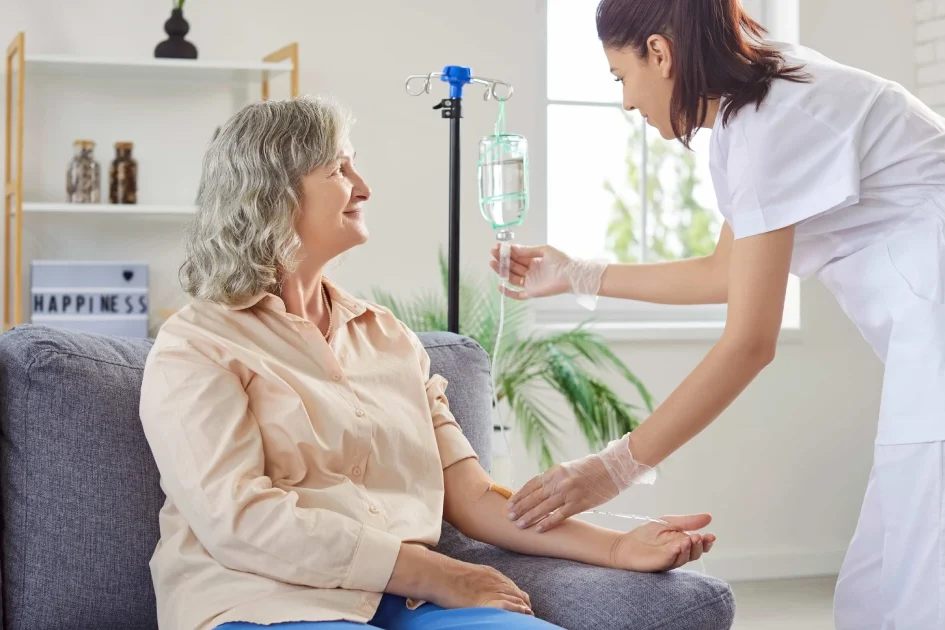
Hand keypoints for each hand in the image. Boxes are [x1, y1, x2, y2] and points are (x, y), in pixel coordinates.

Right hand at [430, 559, 533, 614]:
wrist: (438, 574)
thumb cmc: (446, 575)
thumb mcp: (466, 574)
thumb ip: (476, 581)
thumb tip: (472, 590)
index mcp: (491, 574)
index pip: (512, 587)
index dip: (518, 597)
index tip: (522, 606)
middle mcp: (495, 580)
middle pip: (517, 593)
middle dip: (524, 604)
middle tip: (528, 614)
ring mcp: (492, 589)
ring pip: (516, 600)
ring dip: (523, 609)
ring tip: (529, 618)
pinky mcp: (486, 600)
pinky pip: (508, 605)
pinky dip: (517, 610)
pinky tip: (524, 614)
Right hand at [489, 244, 607, 302]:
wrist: (572, 274)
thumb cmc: (563, 261)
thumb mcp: (545, 250)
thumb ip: (529, 250)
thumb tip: (514, 248)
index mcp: (534, 260)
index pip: (517, 256)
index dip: (507, 252)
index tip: (498, 247)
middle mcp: (531, 271)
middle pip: (512, 266)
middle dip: (502, 259)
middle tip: (493, 253)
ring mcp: (531, 282)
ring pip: (512, 277)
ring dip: (502, 271)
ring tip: (493, 263)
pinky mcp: (532, 292)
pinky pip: (517, 294)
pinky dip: (508, 292)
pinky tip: (500, 285)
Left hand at [507, 453, 618, 531]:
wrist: (614, 468)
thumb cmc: (592, 468)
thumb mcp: (569, 468)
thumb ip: (555, 478)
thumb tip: (540, 490)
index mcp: (555, 471)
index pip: (532, 484)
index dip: (520, 495)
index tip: (510, 503)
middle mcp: (559, 481)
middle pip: (534, 497)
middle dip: (520, 508)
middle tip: (509, 516)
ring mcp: (569, 493)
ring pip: (543, 508)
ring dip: (530, 517)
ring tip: (519, 525)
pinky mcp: (579, 504)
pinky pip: (559, 516)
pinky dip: (548, 523)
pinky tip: (538, 529)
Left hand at [611, 514, 715, 572]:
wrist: (626, 544)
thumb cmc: (647, 534)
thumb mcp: (669, 522)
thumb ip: (688, 521)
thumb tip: (709, 517)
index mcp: (683, 543)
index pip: (700, 545)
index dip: (707, 542)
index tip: (711, 536)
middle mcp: (679, 554)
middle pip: (695, 553)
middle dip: (699, 545)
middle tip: (699, 537)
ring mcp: (670, 560)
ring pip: (684, 558)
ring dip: (688, 549)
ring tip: (690, 539)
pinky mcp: (659, 563)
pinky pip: (669, 560)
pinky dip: (675, 554)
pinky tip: (677, 547)